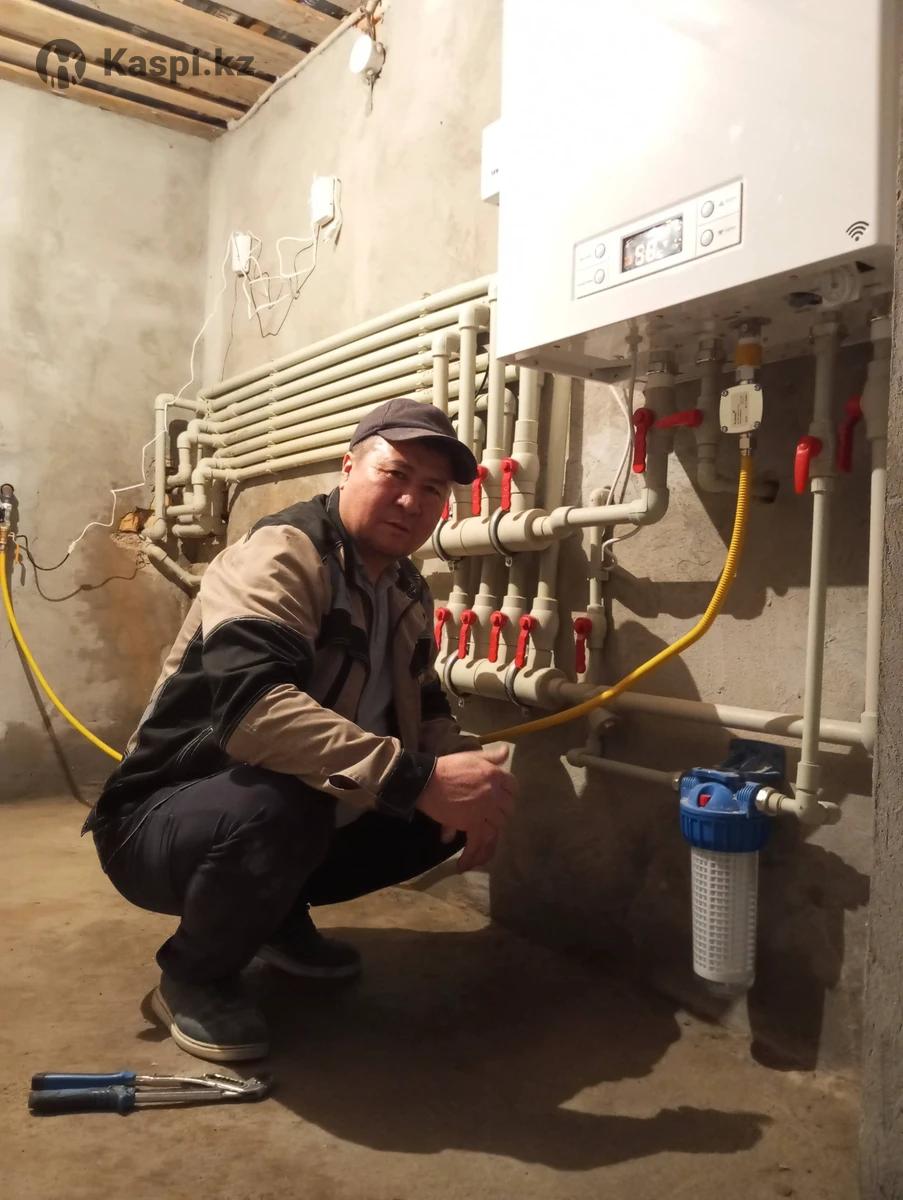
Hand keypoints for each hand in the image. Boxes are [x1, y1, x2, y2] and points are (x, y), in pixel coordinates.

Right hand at [416, 744, 515, 871]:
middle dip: (499, 817)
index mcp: (495, 776)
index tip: (501, 800)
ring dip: (488, 838)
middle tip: (488, 822)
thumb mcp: (472, 757)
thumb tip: (507, 752)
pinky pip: (477, 842)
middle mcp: (494, 794)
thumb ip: (491, 757)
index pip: (513, 787)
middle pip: (507, 811)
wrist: (427, 780)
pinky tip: (464, 865)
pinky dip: (472, 855)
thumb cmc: (448, 767)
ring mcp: (484, 810)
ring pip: (495, 829)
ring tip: (479, 850)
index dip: (509, 795)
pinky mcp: (471, 823)